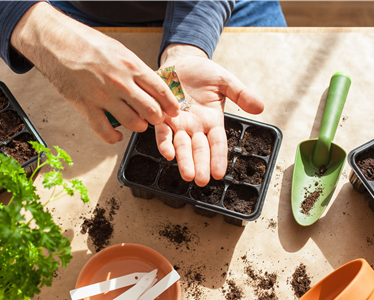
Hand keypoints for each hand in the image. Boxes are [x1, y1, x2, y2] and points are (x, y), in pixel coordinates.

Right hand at [10, 2, 179, 143]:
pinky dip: (113, 138)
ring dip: (139, 126)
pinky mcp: (86, 107)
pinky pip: (104, 131)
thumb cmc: (87, 43)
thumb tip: (150, 85)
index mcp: (131, 66)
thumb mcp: (119, 50)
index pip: (161, 90)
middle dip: (157, 118)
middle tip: (156, 119)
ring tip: (138, 123)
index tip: (174, 111)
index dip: (171, 104)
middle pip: (150, 110)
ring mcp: (103, 97)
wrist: (56, 43)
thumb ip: (135, 69)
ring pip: (132, 123)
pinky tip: (117, 136)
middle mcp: (120, 83)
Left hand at [156, 44, 263, 186]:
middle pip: (199, 149)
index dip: (218, 158)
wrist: (181, 61)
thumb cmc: (203, 73)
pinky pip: (163, 132)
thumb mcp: (225, 81)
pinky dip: (164, 142)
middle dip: (200, 165)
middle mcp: (195, 126)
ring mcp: (178, 123)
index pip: (217, 143)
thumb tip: (260, 107)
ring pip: (181, 145)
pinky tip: (167, 153)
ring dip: (183, 160)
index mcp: (212, 121)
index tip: (219, 173)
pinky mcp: (163, 116)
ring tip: (187, 175)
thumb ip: (241, 94)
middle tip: (201, 181)